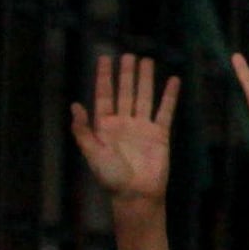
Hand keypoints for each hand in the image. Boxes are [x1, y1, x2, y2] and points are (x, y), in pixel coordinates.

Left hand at [66, 49, 173, 199]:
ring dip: (145, 79)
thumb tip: (75, 105)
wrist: (136, 194)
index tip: (105, 58)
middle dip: (126, 74)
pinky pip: (165, 111)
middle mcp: (123, 122)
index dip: (104, 77)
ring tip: (146, 61)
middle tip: (128, 55)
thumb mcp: (92, 153)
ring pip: (144, 97)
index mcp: (105, 125)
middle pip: (125, 92)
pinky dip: (169, 96)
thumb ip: (83, 130)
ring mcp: (142, 127)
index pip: (104, 95)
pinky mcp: (160, 134)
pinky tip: (172, 81)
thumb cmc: (111, 177)